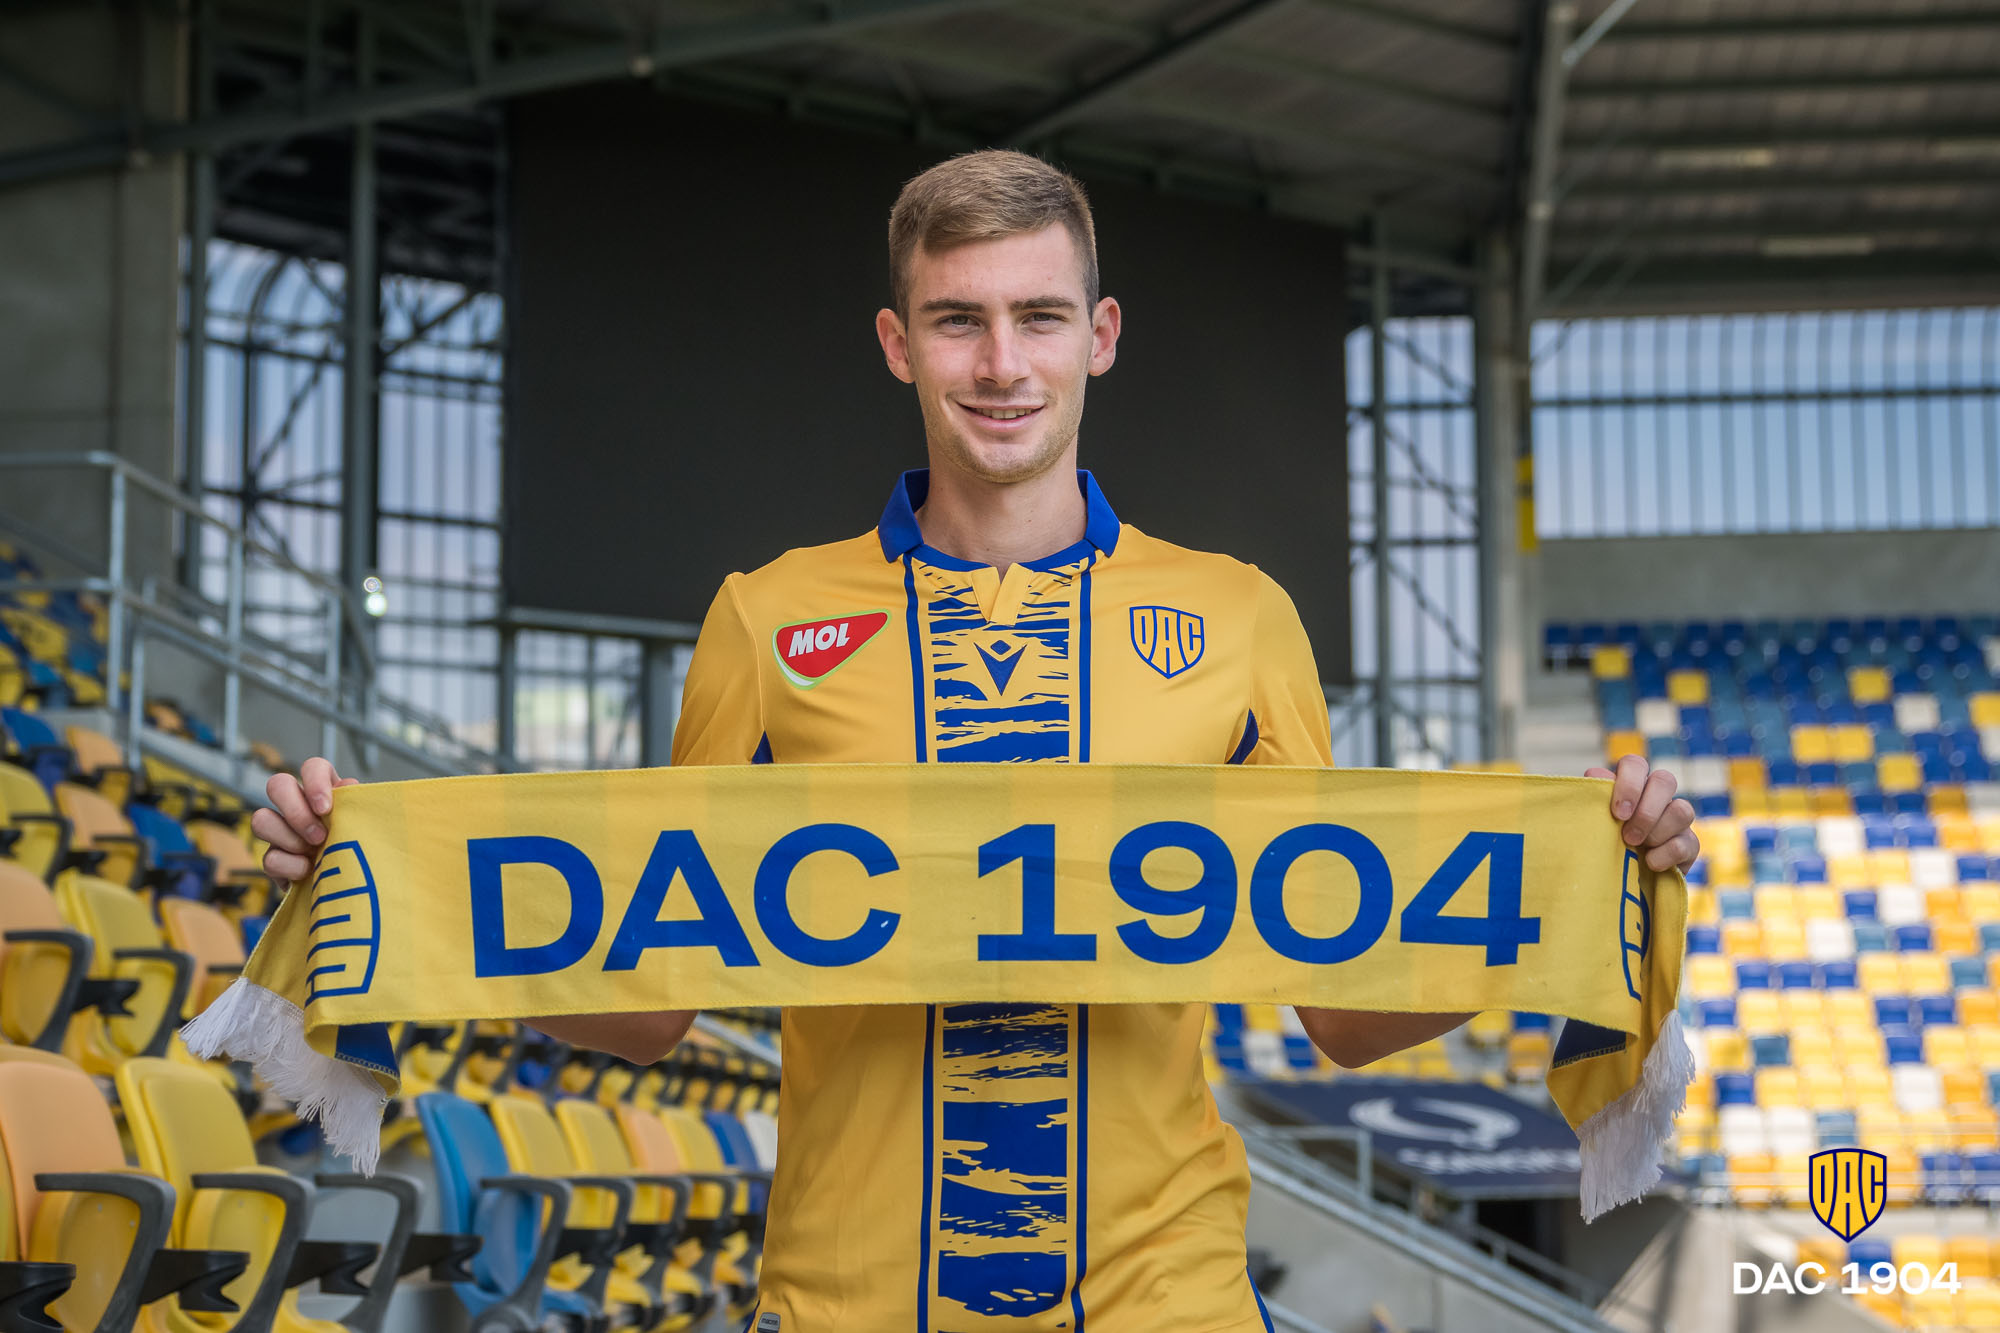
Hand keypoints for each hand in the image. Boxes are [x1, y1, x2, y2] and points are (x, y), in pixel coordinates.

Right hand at [251, 756, 360, 880]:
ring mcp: (282, 832)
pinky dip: (290, 867)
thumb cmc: (364, 850)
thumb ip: (358, 805)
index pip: (313, 767)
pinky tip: (309, 872)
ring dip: (288, 838)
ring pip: (260, 819)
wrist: (354, 885)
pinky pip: (268, 858)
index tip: (325, 808)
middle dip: (295, 811)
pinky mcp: (275, 859)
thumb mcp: (367, 826)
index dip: (314, 782)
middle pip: (277, 785)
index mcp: (326, 792)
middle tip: (319, 836)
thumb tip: (347, 785)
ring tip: (314, 854)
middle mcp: (299, 806)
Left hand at [1586, 754, 1698, 872]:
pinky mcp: (1689, 844)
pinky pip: (1688, 842)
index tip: (1618, 813)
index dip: (1629, 784)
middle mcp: (1657, 796)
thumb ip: (1594, 799)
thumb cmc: (1600, 844)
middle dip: (1647, 811)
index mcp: (1631, 785)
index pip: (1635, 764)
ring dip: (1657, 832)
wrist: (1617, 880)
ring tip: (1637, 849)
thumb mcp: (1593, 822)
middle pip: (1665, 780)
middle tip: (1628, 836)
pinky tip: (1650, 863)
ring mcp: (1677, 819)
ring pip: (1683, 810)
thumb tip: (1594, 775)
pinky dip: (1666, 855)